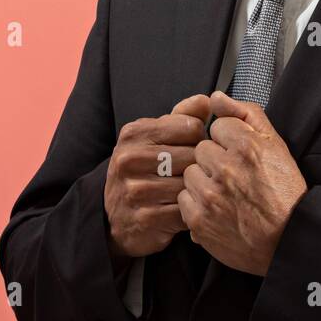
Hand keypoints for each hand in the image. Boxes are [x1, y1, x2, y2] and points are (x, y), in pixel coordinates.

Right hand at [104, 95, 209, 258]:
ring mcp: (135, 190)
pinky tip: (185, 208)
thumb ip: (182, 117)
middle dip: (200, 165)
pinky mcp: (145, 219)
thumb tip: (206, 100)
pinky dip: (190, 210)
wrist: (114, 217)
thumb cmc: (143, 171)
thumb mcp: (154, 138)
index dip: (199, 138)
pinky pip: (185, 211)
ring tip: (191, 191)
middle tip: (196, 173)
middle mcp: (130, 159)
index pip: (190, 126)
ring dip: (196, 189)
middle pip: (192, 155)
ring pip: (190, 183)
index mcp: (134, 133)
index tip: (192, 148)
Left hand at [178, 91, 307, 276]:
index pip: (217, 126)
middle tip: (234, 178)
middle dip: (214, 161)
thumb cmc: (284, 193)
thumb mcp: (276, 145)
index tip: (241, 157)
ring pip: (190, 173)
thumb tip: (216, 97)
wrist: (288, 240)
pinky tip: (218, 210)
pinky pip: (184, 199)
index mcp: (246, 146)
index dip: (229, 141)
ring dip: (203, 181)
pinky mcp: (199, 220)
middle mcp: (226, 169)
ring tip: (226, 195)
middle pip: (201, 149)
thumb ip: (246, 113)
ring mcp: (210, 195)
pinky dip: (197, 205)